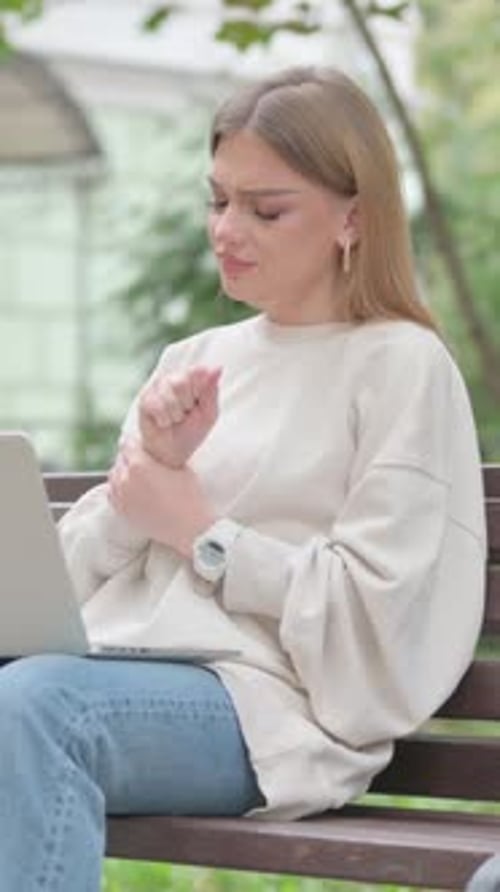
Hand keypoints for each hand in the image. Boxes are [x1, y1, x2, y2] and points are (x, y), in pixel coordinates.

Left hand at [108, 439, 215, 556]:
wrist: (189, 529)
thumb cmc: (189, 497)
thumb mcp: (180, 466)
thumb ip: (161, 455)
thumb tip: (152, 448)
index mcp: (139, 465)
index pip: (128, 444)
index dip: (138, 443)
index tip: (144, 446)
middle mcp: (124, 479)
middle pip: (120, 459)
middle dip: (131, 457)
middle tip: (145, 461)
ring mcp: (120, 497)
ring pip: (114, 475)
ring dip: (124, 472)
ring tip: (139, 476)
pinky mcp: (121, 511)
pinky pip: (113, 492)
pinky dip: (119, 488)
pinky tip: (133, 489)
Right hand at [137, 365, 221, 468]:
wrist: (173, 451)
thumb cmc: (192, 430)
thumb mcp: (208, 413)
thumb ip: (212, 391)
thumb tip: (218, 367)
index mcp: (192, 378)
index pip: (197, 371)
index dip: (199, 391)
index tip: (198, 405)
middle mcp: (174, 377)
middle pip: (181, 382)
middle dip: (186, 404)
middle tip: (185, 414)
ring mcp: (157, 387)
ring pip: (168, 395)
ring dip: (175, 415)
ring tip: (174, 420)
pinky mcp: (144, 398)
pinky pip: (156, 405)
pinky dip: (164, 419)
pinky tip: (163, 422)